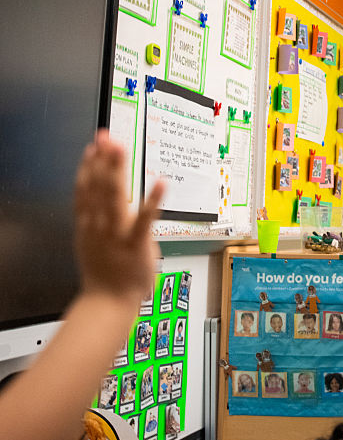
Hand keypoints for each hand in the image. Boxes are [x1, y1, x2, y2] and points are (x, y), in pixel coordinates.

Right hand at [74, 130, 164, 303]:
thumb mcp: (91, 241)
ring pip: (114, 198)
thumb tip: (97, 196)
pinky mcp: (136, 244)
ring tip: (122, 148)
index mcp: (87, 224)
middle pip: (97, 187)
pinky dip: (152, 200)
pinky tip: (161, 182)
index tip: (93, 145)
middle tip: (106, 137)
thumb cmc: (103, 272)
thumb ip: (94, 218)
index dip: (88, 165)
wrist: (108, 302)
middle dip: (102, 160)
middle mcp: (99, 226)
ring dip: (117, 172)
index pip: (84, 189)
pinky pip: (145, 220)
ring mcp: (116, 234)